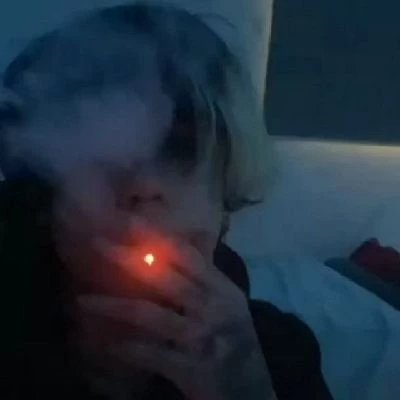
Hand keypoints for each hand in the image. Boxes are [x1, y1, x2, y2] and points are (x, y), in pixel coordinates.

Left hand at [78, 230, 276, 399]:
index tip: (128, 221)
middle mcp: (213, 308)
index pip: (187, 255)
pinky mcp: (192, 370)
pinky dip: (126, 348)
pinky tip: (106, 343)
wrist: (252, 387)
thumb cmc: (234, 335)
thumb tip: (195, 234)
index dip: (156, 236)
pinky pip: (151, 355)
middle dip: (128, 258)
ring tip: (83, 301)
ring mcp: (202, 339)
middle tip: (97, 245)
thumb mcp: (227, 300)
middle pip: (164, 278)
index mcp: (222, 288)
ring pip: (151, 315)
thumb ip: (206, 271)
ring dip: (114, 306)